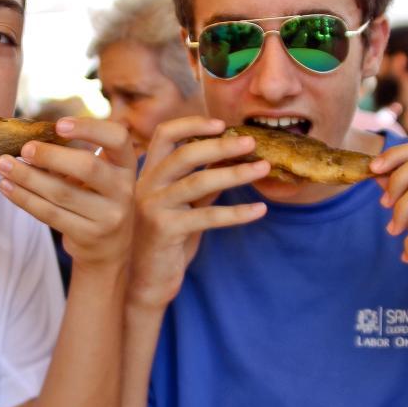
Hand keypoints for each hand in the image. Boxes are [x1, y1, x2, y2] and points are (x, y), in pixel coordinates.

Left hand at [0, 117, 134, 270]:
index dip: (90, 128)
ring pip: (62, 192)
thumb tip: (28, 141)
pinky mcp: (88, 235)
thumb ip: (74, 157)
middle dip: (51, 155)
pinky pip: (50, 213)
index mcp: (126, 165)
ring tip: (3, 165)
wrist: (108, 248)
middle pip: (87, 166)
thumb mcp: (98, 176)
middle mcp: (123, 189)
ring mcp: (109, 215)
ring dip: (28, 177)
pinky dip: (24, 198)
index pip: (118, 138)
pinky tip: (7, 187)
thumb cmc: (96, 200)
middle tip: (24, 149)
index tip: (59, 124)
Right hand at [130, 116, 268, 308]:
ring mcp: (153, 207)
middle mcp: (146, 186)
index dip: (192, 124)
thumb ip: (200, 184)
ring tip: (263, 168)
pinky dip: (237, 212)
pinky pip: (207, 216)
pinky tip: (259, 210)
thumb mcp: (183, 206)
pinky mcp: (165, 230)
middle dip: (220, 145)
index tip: (222, 123)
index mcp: (148, 174)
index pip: (164, 135)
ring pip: (198, 182)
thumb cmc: (165, 242)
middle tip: (251, 142)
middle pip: (185, 154)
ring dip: (235, 173)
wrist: (144, 283)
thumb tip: (231, 160)